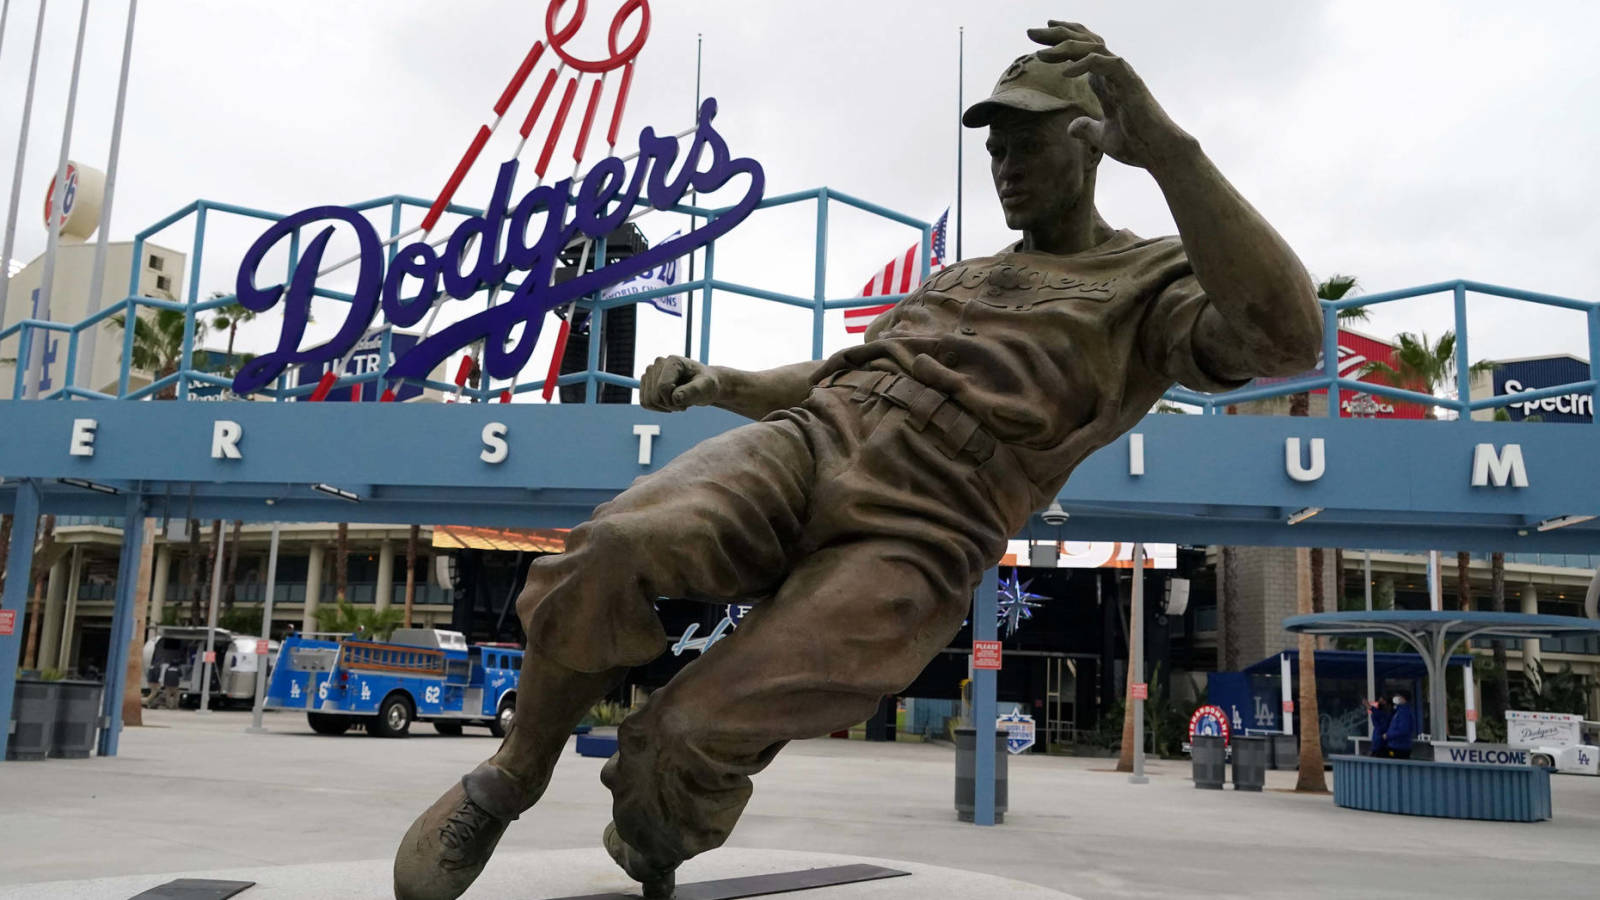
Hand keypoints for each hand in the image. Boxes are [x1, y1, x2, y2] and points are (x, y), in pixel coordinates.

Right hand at [640, 355, 719, 411]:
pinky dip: (657, 408)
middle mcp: (658, 363)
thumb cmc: (707, 384)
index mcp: (673, 361)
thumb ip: (693, 391)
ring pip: (647, 401)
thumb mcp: (706, 387)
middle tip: (684, 403)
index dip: (673, 402)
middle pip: (654, 396)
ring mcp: (650, 372)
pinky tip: (670, 403)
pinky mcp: (647, 381)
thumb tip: (675, 398)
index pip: (662, 387)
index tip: (687, 405)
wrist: (703, 384)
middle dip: (669, 405)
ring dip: (664, 407)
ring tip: (678, 402)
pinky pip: (644, 402)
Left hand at [1026, 21, 1192, 170]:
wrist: (1159, 153)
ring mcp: (1123, 75)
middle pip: (1084, 42)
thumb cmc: (1136, 144)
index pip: (1082, 51)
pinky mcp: (1130, 82)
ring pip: (1093, 47)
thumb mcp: (1101, 136)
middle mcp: (1113, 72)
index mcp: (1106, 81)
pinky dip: (1085, 64)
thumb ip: (1086, 128)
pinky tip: (1066, 72)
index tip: (1038, 40)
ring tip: (1042, 53)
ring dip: (1066, 46)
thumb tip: (1071, 127)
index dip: (1062, 41)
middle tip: (1032, 33)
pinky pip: (1105, 64)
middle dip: (1057, 35)